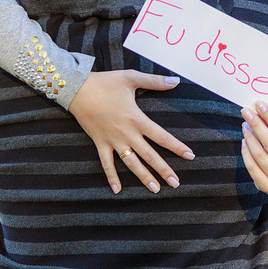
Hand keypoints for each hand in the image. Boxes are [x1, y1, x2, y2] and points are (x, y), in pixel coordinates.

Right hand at [68, 70, 194, 193]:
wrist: (77, 89)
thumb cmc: (105, 82)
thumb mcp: (131, 77)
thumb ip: (155, 81)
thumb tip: (176, 80)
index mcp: (137, 119)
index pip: (162, 136)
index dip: (177, 147)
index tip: (190, 156)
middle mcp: (127, 133)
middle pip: (149, 155)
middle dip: (164, 170)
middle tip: (176, 183)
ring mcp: (113, 140)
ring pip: (131, 163)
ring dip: (143, 177)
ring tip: (155, 189)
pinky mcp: (100, 143)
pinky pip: (106, 163)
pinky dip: (111, 176)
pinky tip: (117, 190)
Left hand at [240, 101, 267, 195]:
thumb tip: (259, 112)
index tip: (259, 104)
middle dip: (256, 125)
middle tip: (246, 112)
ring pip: (259, 155)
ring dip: (249, 137)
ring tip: (245, 126)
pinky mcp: (265, 186)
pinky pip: (252, 167)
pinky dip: (246, 153)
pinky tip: (244, 142)